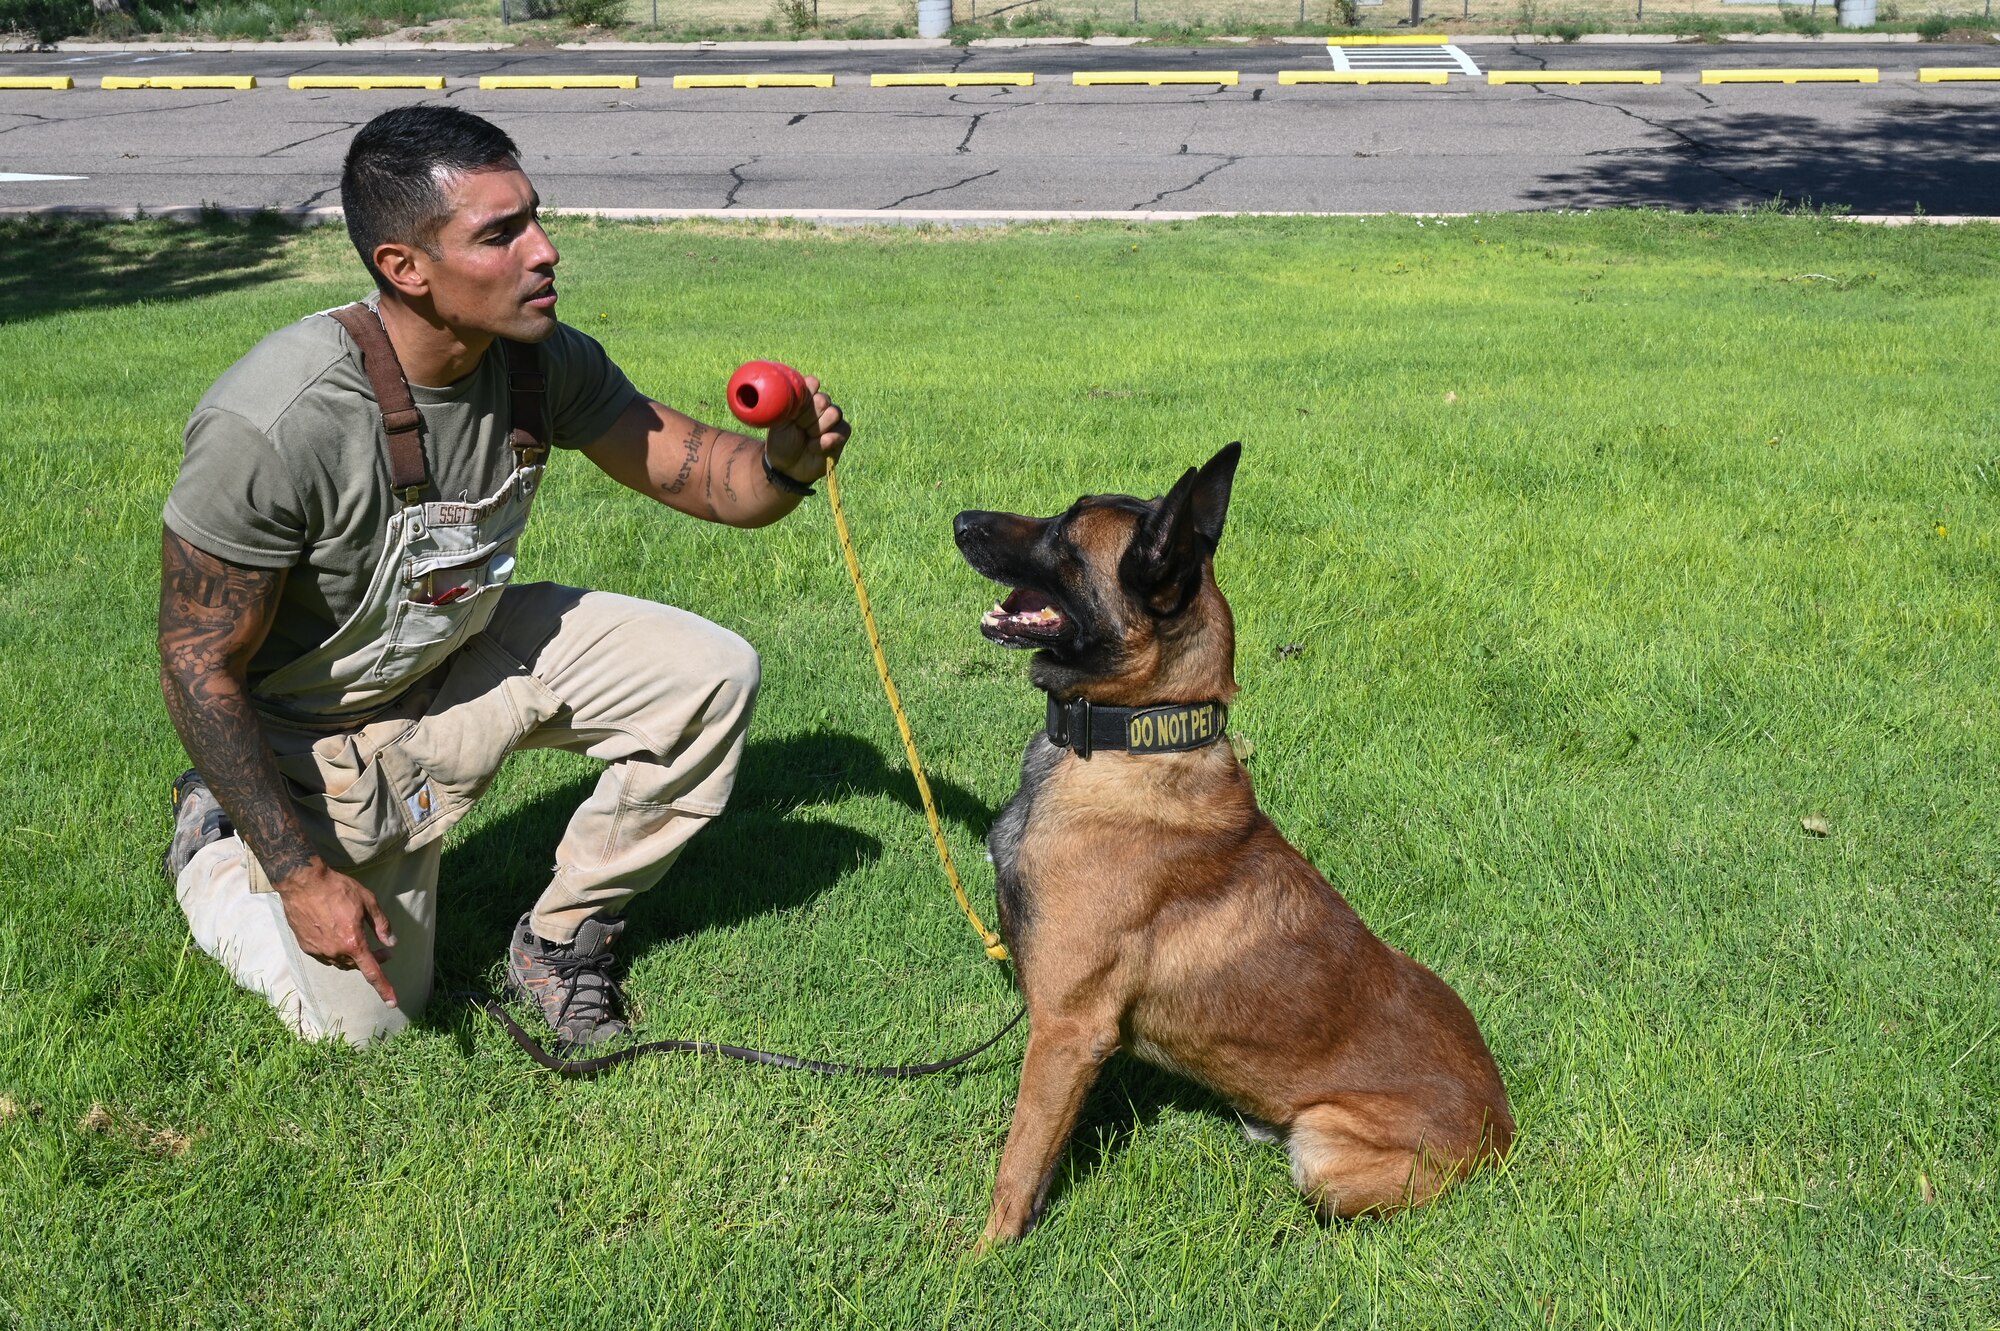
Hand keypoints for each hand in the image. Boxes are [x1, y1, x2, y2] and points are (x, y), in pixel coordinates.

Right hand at [274, 861, 398, 1005]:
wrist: (303, 882)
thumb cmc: (337, 888)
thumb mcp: (368, 901)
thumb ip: (381, 924)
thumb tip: (390, 942)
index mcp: (353, 942)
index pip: (372, 972)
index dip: (384, 987)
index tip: (392, 1002)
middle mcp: (334, 951)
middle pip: (357, 965)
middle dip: (372, 960)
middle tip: (383, 950)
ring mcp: (318, 951)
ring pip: (341, 962)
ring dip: (353, 956)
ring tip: (359, 939)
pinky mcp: (306, 947)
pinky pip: (326, 955)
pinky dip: (336, 950)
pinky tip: (338, 935)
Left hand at [762, 375, 849, 484]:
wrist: (785, 467)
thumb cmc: (780, 440)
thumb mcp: (778, 420)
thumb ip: (789, 403)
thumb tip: (802, 388)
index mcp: (806, 398)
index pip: (813, 383)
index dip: (804, 398)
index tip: (792, 413)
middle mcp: (821, 406)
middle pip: (823, 399)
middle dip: (808, 416)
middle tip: (798, 427)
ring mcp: (832, 421)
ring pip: (834, 413)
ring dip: (817, 428)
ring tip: (807, 438)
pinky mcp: (840, 436)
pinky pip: (843, 430)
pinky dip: (826, 440)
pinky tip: (814, 448)